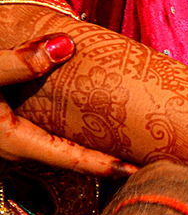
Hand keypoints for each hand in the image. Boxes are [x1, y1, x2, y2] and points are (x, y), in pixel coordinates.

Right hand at [0, 33, 134, 176]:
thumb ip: (20, 61)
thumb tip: (66, 45)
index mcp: (14, 142)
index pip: (71, 160)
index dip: (107, 166)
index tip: (138, 169)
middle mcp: (16, 150)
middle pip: (71, 159)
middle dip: (107, 160)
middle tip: (147, 159)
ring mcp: (11, 144)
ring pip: (60, 150)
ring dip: (92, 148)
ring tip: (130, 145)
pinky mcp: (9, 132)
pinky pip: (48, 139)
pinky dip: (74, 135)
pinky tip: (93, 125)